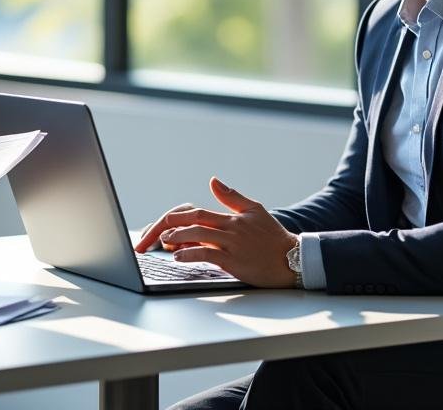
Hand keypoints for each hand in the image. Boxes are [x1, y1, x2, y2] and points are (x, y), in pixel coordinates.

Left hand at [135, 178, 298, 287]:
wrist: (292, 259)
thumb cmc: (272, 237)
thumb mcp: (254, 210)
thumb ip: (232, 197)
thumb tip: (213, 180)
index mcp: (230, 217)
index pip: (195, 212)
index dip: (174, 217)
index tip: (158, 226)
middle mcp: (228, 228)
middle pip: (191, 220)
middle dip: (166, 227)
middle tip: (149, 237)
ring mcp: (231, 244)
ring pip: (197, 235)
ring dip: (176, 237)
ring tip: (162, 243)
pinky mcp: (234, 261)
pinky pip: (207, 254)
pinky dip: (189, 253)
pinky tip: (178, 256)